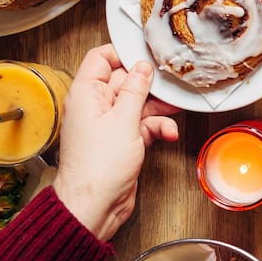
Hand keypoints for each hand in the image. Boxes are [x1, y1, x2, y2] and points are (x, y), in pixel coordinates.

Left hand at [53, 45, 178, 241]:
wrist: (94, 206)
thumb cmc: (98, 167)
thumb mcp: (123, 120)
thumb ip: (136, 90)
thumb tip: (142, 67)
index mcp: (86, 93)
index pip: (100, 59)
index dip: (122, 54)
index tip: (145, 54)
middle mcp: (95, 106)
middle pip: (125, 81)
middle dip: (148, 84)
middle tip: (169, 84)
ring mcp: (109, 124)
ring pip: (137, 104)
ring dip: (157, 108)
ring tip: (175, 108)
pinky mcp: (121, 141)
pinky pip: (142, 125)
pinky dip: (156, 127)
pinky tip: (168, 133)